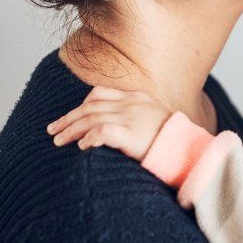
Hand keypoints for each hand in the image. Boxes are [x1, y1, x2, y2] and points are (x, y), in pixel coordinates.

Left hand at [46, 86, 171, 161]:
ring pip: (91, 118)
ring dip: (71, 130)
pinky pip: (102, 132)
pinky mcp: (130, 134)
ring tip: (58, 141)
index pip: (100, 94)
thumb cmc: (174, 139)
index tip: (70, 116)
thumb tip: (118, 128)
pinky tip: (81, 146)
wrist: (190, 148)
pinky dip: (88, 138)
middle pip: (90, 106)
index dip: (81, 105)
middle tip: (52, 129)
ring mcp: (130, 118)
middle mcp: (131, 104)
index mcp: (137, 98)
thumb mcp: (155, 119)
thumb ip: (137, 117)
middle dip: (68, 118)